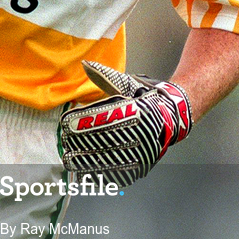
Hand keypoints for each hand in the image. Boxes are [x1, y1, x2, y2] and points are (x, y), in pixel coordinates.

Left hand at [60, 61, 191, 187]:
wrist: (173, 116)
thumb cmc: (146, 98)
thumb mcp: (127, 84)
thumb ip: (105, 76)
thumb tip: (85, 65)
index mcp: (136, 111)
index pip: (103, 120)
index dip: (82, 124)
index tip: (66, 125)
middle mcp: (140, 132)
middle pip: (104, 141)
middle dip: (81, 145)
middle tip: (65, 144)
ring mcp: (143, 151)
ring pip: (111, 160)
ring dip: (88, 162)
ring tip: (70, 160)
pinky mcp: (143, 164)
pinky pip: (121, 172)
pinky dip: (103, 173)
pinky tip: (88, 173)